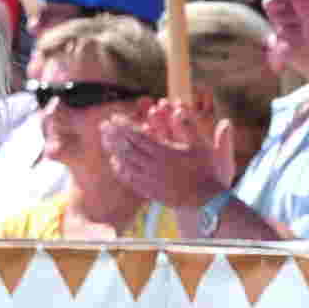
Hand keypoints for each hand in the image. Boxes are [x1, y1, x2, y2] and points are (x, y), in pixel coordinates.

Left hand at [96, 97, 232, 214]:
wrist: (206, 198)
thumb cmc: (205, 169)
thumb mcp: (200, 144)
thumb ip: (188, 126)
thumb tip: (178, 108)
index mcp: (164, 153)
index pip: (138, 136)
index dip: (124, 126)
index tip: (114, 117)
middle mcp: (154, 166)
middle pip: (127, 148)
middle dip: (113, 135)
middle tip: (102, 125)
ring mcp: (150, 180)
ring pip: (125, 164)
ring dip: (113, 150)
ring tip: (104, 140)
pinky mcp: (149, 191)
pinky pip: (129, 179)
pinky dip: (120, 169)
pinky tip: (114, 161)